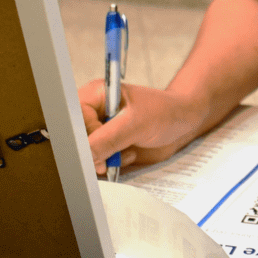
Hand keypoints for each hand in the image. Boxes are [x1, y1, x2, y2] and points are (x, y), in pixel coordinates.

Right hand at [79, 80, 204, 174]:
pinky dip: (111, 163)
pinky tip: (128, 155)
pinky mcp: (109, 144)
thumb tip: (85, 155)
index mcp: (96, 95)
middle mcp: (94, 112)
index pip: (72, 118)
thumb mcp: (137, 124)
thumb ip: (108, 139)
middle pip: (75, 137)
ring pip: (85, 151)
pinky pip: (98, 160)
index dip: (84, 135)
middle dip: (92, 151)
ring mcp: (101, 129)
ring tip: (125, 152)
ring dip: (103, 158)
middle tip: (106, 160)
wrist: (184, 123)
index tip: (99, 147)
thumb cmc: (165, 113)